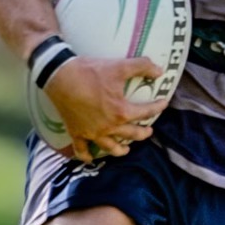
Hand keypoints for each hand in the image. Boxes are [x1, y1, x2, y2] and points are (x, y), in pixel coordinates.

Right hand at [45, 55, 167, 162]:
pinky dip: (86, 156)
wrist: (60, 76)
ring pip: (110, 147)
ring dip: (120, 150)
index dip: (157, 107)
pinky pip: (82, 150)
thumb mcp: (119, 66)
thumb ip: (142, 67)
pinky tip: (90, 159)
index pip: (146, 112)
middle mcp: (109, 127)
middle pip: (131, 134)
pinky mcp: (76, 133)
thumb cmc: (90, 71)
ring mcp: (92, 132)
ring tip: (125, 149)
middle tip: (148, 131)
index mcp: (121, 112)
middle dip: (143, 133)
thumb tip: (160, 71)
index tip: (164, 104)